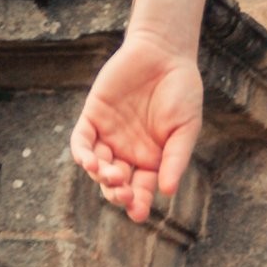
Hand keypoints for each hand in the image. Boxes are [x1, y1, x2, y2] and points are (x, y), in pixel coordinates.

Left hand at [72, 34, 202, 224]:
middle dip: (117, 193)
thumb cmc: (182, 91)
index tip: (138, 214)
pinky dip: (81, 152)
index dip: (137, 203)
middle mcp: (127, 151)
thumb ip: (175, 158)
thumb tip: (168, 192)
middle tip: (123, 194)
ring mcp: (108, 134)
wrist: (165, 52)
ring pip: (97, 165)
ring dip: (100, 175)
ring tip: (110, 175)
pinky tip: (89, 160)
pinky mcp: (93, 116)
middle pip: (116, 182)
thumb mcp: (185, 128)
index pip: (140, 188)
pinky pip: (81, 140)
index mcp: (151, 159)